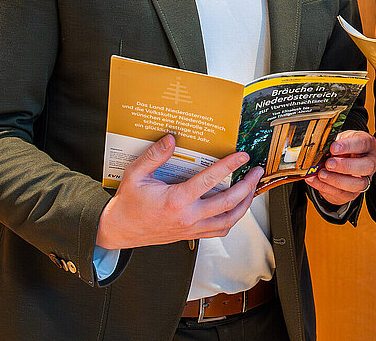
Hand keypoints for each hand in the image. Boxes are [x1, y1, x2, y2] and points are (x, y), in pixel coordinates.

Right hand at [96, 134, 261, 249]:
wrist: (119, 231)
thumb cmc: (127, 204)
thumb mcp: (135, 175)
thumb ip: (154, 156)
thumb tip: (171, 139)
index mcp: (176, 200)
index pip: (210, 180)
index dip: (229, 166)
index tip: (242, 156)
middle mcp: (187, 216)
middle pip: (228, 203)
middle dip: (247, 186)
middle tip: (256, 172)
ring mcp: (191, 228)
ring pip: (228, 220)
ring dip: (245, 205)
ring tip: (252, 190)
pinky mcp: (191, 235)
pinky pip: (219, 231)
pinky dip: (232, 220)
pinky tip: (236, 208)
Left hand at [306, 130, 375, 204]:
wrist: (339, 162)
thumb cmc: (341, 149)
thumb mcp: (338, 140)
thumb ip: (332, 142)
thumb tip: (321, 148)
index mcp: (368, 145)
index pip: (362, 144)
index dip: (348, 146)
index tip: (333, 148)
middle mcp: (371, 162)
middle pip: (367, 167)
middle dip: (346, 166)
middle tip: (329, 164)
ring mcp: (364, 179)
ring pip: (357, 184)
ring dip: (336, 180)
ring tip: (321, 174)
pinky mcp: (353, 193)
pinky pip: (342, 194)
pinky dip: (325, 187)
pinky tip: (315, 180)